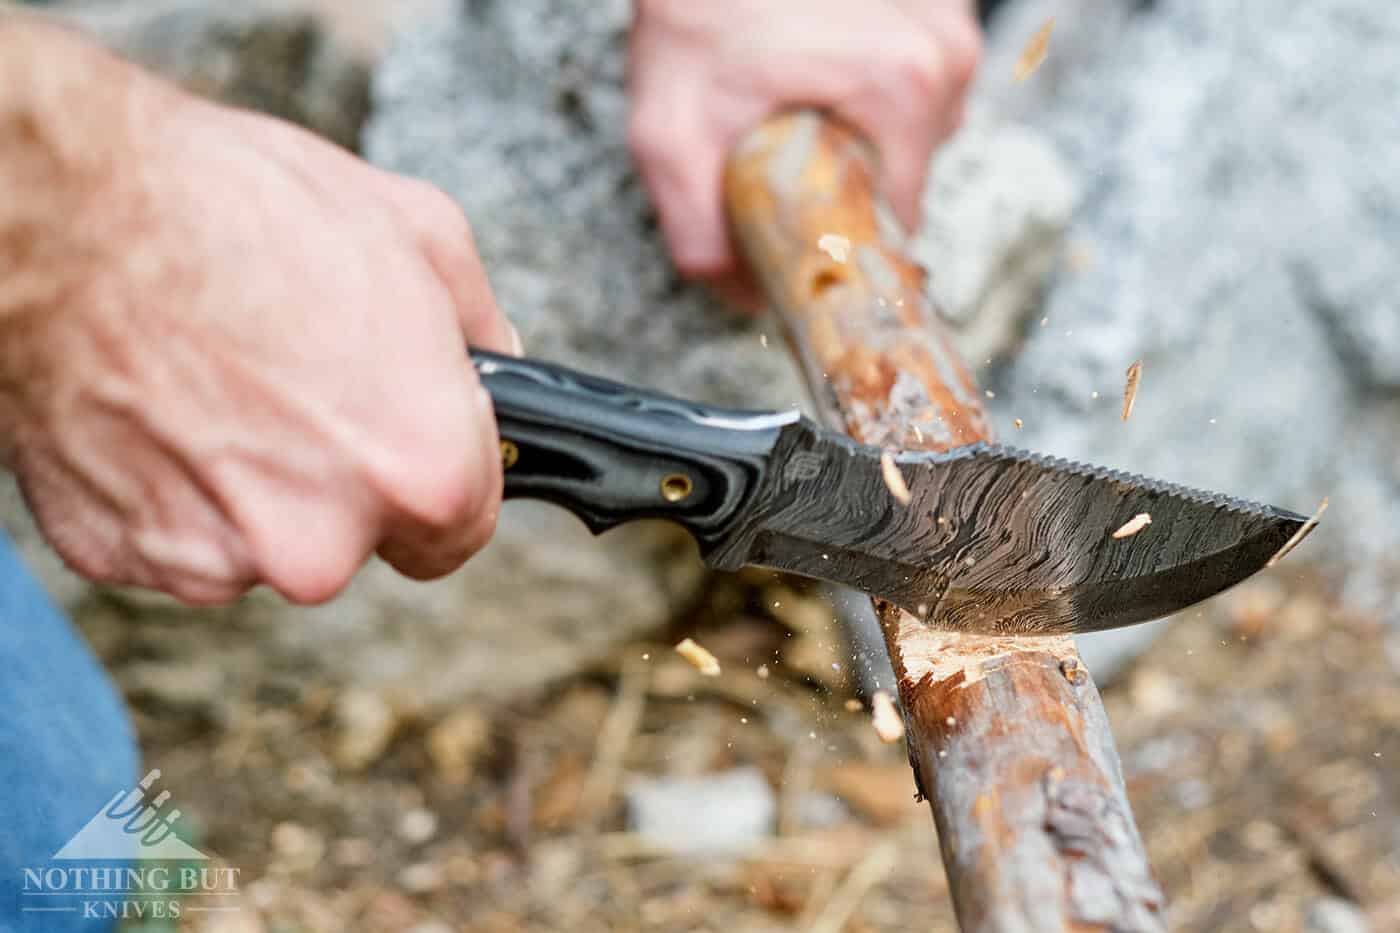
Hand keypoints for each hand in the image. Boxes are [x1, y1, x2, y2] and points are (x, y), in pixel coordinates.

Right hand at [0, 33, 516, 605]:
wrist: (59, 212)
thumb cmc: (231, 210)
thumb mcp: (416, 230)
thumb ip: (480, 326)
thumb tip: (493, 365)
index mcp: (421, 473)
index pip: (462, 531)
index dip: (437, 482)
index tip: (408, 445)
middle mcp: (324, 543)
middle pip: (356, 540)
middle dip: (338, 479)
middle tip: (296, 385)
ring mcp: (217, 561)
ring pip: (262, 541)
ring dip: (251, 485)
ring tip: (218, 379)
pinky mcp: (123, 556)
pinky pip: (173, 535)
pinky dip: (171, 486)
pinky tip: (161, 406)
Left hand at [627, 0, 980, 291]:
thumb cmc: (693, 16)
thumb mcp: (671, 136)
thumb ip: (701, 237)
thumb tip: (746, 298)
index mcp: (902, 89)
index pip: (898, 221)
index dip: (841, 235)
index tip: (796, 223)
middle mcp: (946, 55)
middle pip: (908, 175)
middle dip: (844, 179)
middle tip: (781, 147)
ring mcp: (953, 26)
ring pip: (915, 132)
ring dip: (858, 134)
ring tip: (796, 100)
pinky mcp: (944, 9)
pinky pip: (917, 87)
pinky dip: (869, 92)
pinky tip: (820, 68)